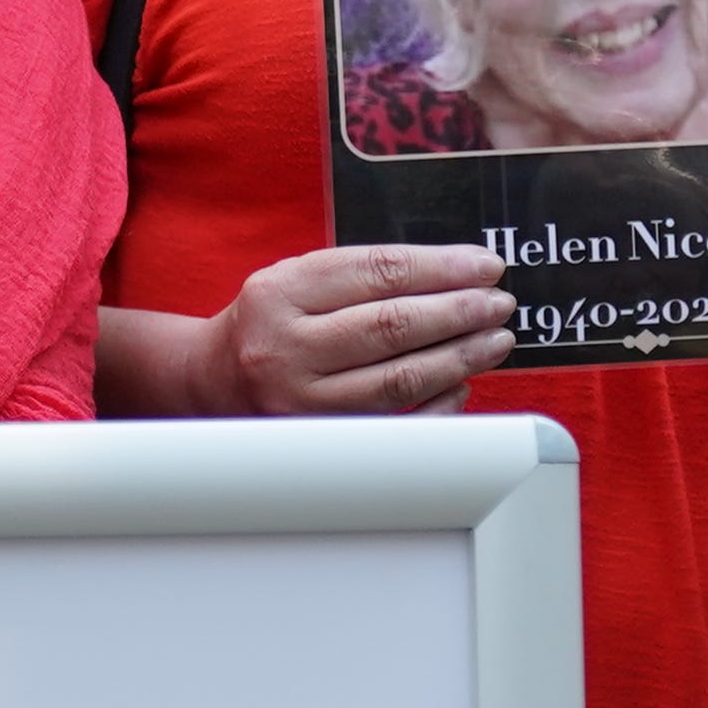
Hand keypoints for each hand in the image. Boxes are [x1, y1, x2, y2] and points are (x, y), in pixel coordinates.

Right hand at [171, 246, 512, 416]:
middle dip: (459, 312)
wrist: (208, 383)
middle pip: (391, 326)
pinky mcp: (316, 441)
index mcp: (280, 292)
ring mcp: (300, 401)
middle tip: (500, 304)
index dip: (441, 268)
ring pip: (398, 379)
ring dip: (458, 357)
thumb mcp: (297, 280)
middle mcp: (285, 347)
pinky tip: (462, 384)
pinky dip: (436, 406)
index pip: (377, 272)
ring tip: (495, 340)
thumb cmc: (268, 325)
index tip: (486, 266)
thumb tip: (457, 276)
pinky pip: (394, 425)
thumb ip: (364, 275)